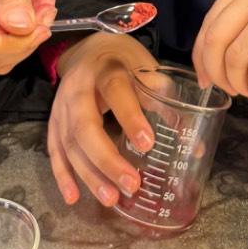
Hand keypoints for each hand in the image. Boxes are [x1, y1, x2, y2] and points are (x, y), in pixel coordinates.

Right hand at [46, 31, 158, 206]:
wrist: (90, 49)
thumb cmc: (125, 61)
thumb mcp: (146, 70)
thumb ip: (165, 102)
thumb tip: (193, 146)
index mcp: (107, 70)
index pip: (117, 92)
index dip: (131, 118)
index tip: (148, 144)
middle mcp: (79, 88)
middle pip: (86, 126)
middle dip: (107, 159)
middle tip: (132, 184)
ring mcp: (61, 106)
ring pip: (70, 144)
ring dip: (89, 175)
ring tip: (111, 199)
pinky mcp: (54, 121)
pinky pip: (55, 151)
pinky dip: (62, 175)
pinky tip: (73, 197)